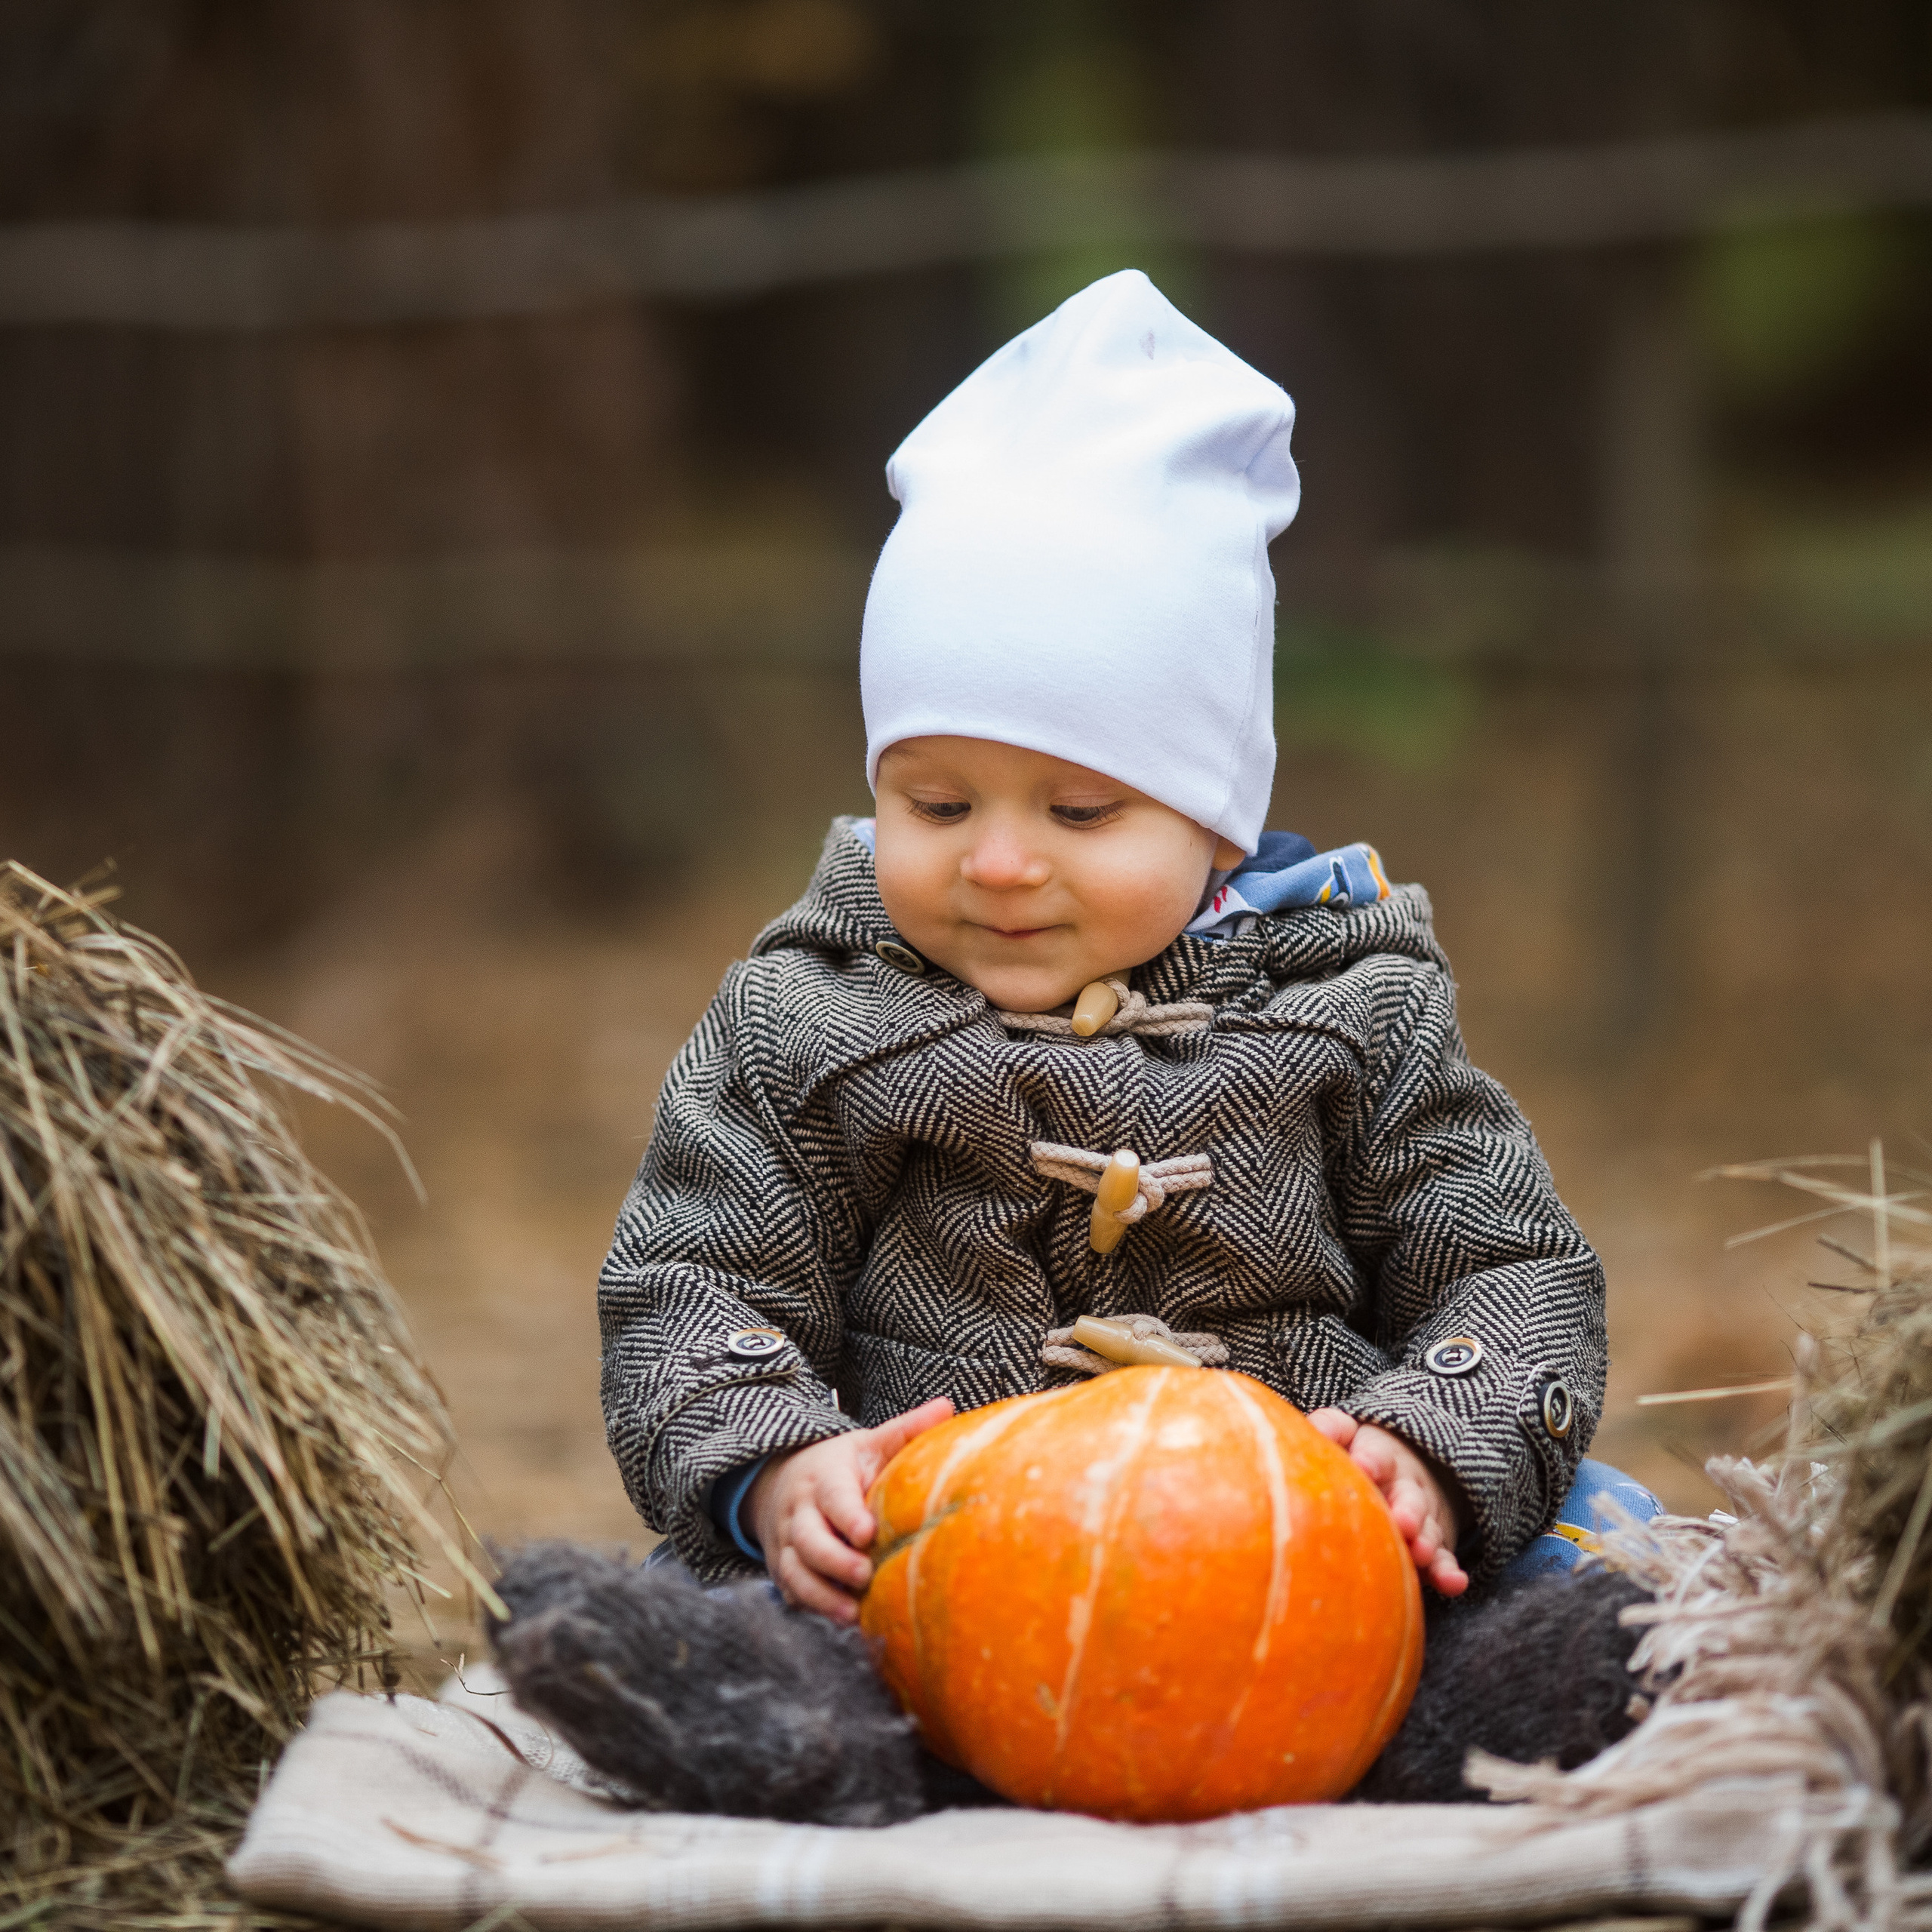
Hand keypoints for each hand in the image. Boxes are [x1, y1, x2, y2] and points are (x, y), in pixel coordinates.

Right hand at [746, 1397, 954, 1622]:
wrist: (782, 1482)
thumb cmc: (841, 1467)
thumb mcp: (869, 1444)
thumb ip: (906, 1429)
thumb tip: (947, 1406)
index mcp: (825, 1478)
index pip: (832, 1495)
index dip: (847, 1515)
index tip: (868, 1532)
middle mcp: (801, 1512)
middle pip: (809, 1539)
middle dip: (834, 1560)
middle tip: (864, 1576)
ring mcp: (788, 1543)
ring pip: (796, 1571)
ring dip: (821, 1594)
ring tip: (850, 1613)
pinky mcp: (784, 1569)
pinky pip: (792, 1592)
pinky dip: (812, 1608)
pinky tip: (839, 1620)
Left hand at [1308, 1408, 1468, 1596]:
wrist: (1407, 1470)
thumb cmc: (1362, 1455)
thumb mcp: (1348, 1434)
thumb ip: (1330, 1427)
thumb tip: (1312, 1429)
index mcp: (1380, 1458)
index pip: (1376, 1454)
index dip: (1370, 1460)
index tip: (1362, 1466)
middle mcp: (1405, 1488)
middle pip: (1408, 1497)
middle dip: (1407, 1509)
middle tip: (1402, 1521)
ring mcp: (1422, 1519)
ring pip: (1427, 1530)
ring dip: (1425, 1542)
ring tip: (1420, 1552)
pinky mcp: (1435, 1548)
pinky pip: (1444, 1560)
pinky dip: (1449, 1573)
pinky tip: (1453, 1583)